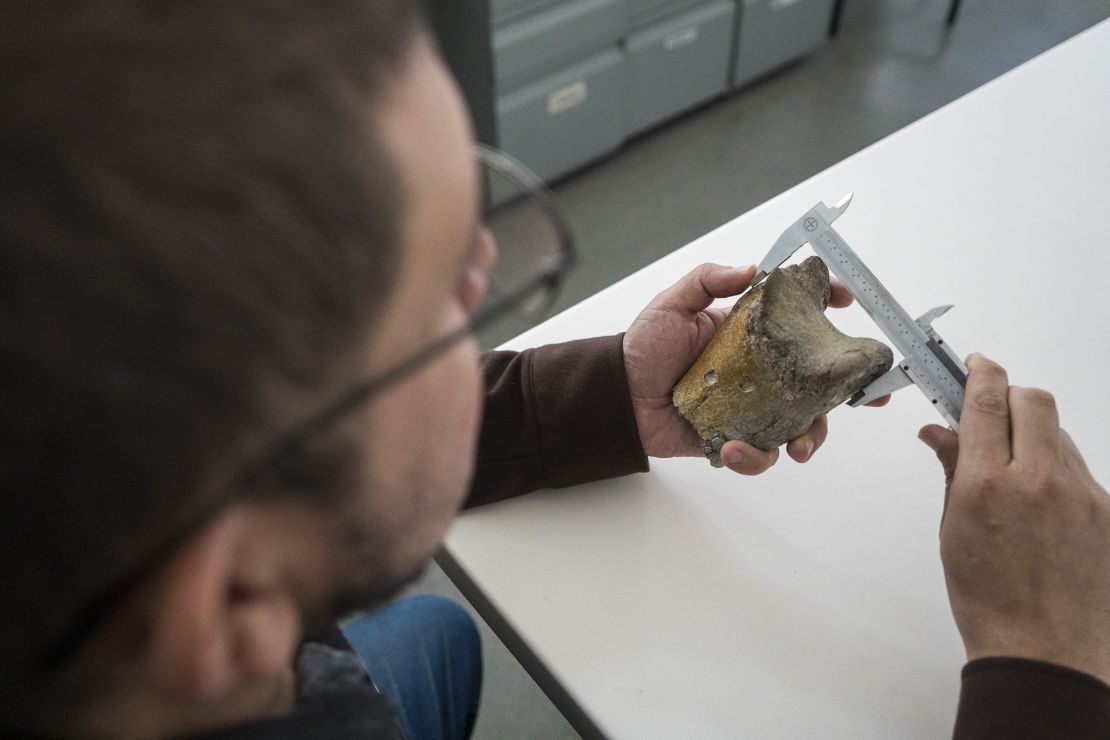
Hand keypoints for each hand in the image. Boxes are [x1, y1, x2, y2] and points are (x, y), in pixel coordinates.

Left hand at [622, 263, 886, 475]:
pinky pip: (758, 453)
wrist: (616, 396)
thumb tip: (751, 269)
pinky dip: (752, 456)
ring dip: (809, 437)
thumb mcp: (673, 304)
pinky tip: (732, 447)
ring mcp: (751, 408)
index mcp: (751, 336)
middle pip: (816, 380)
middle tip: (867, 398)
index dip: (826, 306)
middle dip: (848, 390)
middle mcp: (760, 373)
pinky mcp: (733, 439)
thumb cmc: (644, 348)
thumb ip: (708, 280)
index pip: (798, 318)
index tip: (845, 300)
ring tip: (799, 447)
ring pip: (799, 424)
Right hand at [919, 354, 1109, 683]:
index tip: (974, 364)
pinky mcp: (1109, 513)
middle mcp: (1040, 481)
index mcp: (989, 485)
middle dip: (1010, 394)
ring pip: (1059, 434)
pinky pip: (1080, 471)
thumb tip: (940, 431)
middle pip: (1034, 401)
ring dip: (1034, 434)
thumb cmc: (989, 598)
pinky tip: (1044, 506)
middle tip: (992, 409)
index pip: (987, 402)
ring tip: (1015, 471)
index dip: (980, 373)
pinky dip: (1058, 472)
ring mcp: (1083, 496)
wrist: (1044, 650)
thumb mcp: (954, 529)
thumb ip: (953, 470)